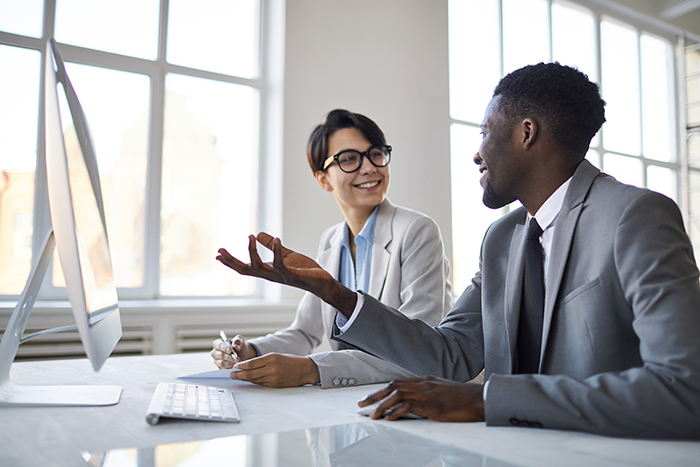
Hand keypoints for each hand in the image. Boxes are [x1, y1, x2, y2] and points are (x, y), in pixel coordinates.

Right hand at [210, 335, 256, 368]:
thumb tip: (236, 346)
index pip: (218, 345)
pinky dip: (230, 368)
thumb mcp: (240, 340)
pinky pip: (224, 369)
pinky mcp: (220, 368)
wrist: (243, 354)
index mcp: (218, 343)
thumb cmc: (239, 346)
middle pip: (219, 355)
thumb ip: (238, 341)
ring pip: (221, 363)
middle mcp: (215, 352)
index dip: (224, 347)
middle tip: (237, 358)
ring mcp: (217, 361)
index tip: (230, 350)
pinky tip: (235, 366)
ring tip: (238, 362)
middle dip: (229, 357)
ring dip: (230, 363)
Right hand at [216, 232, 356, 316]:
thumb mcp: (286, 254)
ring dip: (252, 252)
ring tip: (250, 237)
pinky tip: (276, 239)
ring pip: (259, 268)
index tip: (218, 254)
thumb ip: (273, 247)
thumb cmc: (305, 269)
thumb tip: (260, 234)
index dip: (231, 262)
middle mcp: (271, 276)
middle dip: (232, 261)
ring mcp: (280, 276)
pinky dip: (276, 252)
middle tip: (220, 251)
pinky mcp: (292, 275)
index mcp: (268, 271)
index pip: (245, 267)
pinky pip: (280, 265)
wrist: (322, 281)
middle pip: (246, 270)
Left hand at [229, 353, 320, 387]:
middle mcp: (271, 368)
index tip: (235, 366)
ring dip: (244, 379)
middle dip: (239, 374)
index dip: (241, 366)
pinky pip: (261, 384)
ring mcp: (273, 378)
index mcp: (271, 358)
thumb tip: (248, 365)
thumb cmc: (291, 360)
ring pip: (254, 380)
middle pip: (250, 373)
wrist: (305, 370)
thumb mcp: (277, 356)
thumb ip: (264, 360)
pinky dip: (254, 382)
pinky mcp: (275, 385)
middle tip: (231, 374)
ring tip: (237, 378)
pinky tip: (248, 381)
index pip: (252, 363)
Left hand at [357, 375, 484, 421]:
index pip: (397, 383)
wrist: (480, 398)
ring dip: (382, 405)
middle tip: (361, 404)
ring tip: (372, 414)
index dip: (381, 390)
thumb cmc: (463, 397)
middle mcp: (424, 384)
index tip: (370, 398)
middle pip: (393, 387)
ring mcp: (428, 394)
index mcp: (425, 380)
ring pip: (397, 395)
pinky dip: (396, 411)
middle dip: (375, 396)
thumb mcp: (442, 390)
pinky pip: (410, 406)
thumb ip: (427, 393)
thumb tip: (414, 402)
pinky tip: (389, 418)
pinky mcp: (433, 406)